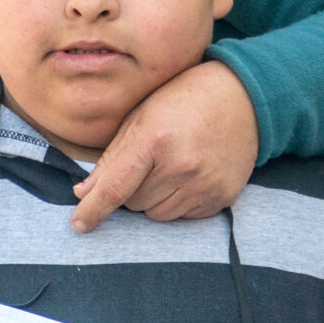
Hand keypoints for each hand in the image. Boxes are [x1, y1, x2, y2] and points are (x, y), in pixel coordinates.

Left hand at [69, 59, 257, 232]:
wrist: (244, 97)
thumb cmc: (185, 100)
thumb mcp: (142, 117)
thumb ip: (112, 158)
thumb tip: (83, 193)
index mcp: (155, 139)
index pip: (116, 187)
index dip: (93, 209)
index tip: (79, 225)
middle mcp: (182, 166)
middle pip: (134, 203)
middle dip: (132, 189)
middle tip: (149, 162)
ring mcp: (205, 184)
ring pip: (157, 215)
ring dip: (154, 199)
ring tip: (171, 167)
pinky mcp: (223, 197)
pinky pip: (184, 217)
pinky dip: (179, 202)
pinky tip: (190, 175)